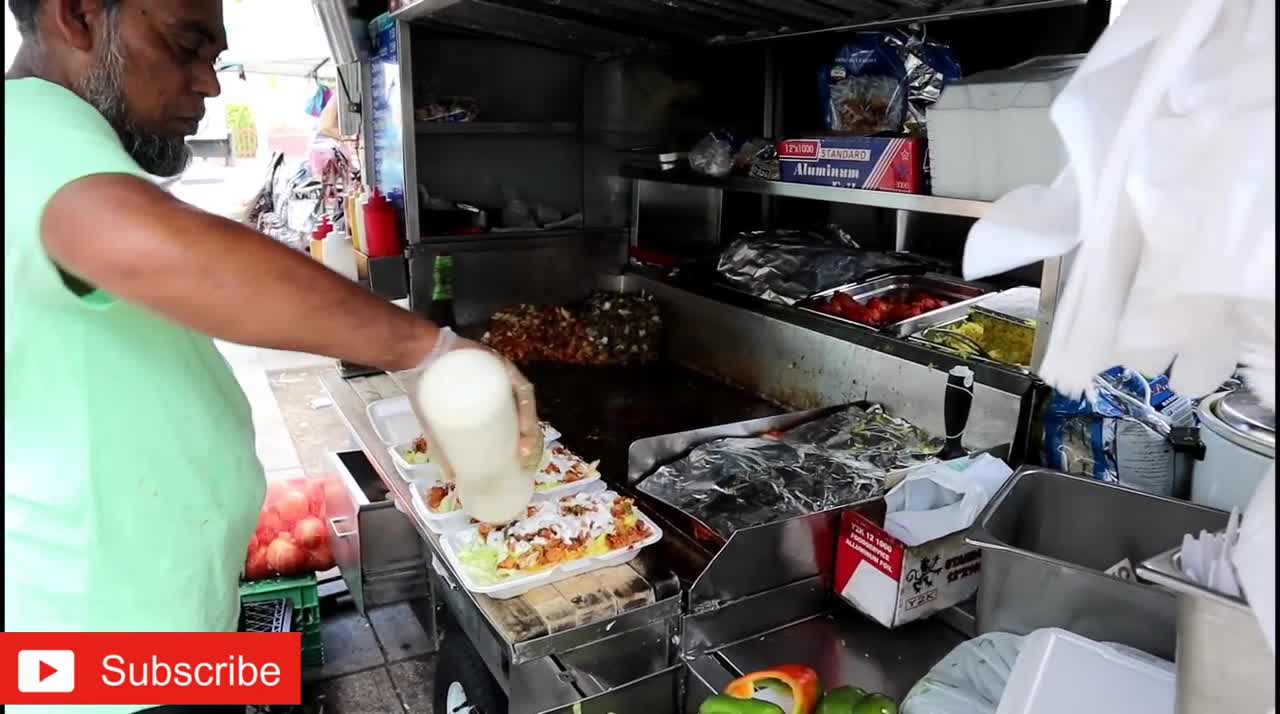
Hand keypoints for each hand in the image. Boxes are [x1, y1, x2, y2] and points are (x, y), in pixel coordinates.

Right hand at [395, 328, 543, 480]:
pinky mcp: (500, 364)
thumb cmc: (429, 389)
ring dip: (528, 424)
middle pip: (524, 415)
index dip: (524, 445)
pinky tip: (523, 418)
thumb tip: (451, 477)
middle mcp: (503, 389)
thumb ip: (442, 447)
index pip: (518, 426)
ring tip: (525, 443)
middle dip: (529, 438)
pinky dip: (523, 401)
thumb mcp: (435, 422)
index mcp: (494, 403)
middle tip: (525, 457)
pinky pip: (519, 385)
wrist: (418, 356)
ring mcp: (503, 376)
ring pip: (525, 403)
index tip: (523, 465)